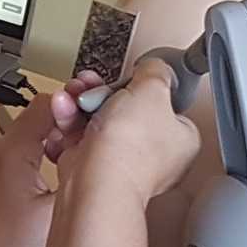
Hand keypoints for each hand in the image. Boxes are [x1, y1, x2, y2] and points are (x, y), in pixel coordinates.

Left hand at [0, 74, 108, 246]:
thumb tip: (103, 156)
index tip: (102, 112)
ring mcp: (9, 152)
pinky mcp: (11, 162)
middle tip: (104, 123)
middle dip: (77, 112)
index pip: (51, 103)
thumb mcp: (52, 211)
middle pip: (48, 108)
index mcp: (17, 148)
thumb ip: (78, 176)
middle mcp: (9, 143)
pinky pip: (37, 139)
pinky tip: (75, 156)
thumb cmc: (7, 239)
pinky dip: (58, 141)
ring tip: (94, 140)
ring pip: (44, 123)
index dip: (79, 103)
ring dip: (68, 127)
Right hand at [48, 55, 199, 204]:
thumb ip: (156, 70)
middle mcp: (154, 153)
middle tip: (95, 84)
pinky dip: (69, 118)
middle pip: (126, 107)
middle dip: (103, 91)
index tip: (131, 77)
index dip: (144, 86)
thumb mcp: (153, 87)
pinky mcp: (92, 164)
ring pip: (99, 117)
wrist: (95, 180)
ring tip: (75, 93)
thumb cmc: (130, 148)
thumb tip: (153, 66)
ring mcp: (121, 159)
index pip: (166, 103)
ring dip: (82, 100)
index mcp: (181, 139)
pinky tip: (65, 108)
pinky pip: (79, 133)